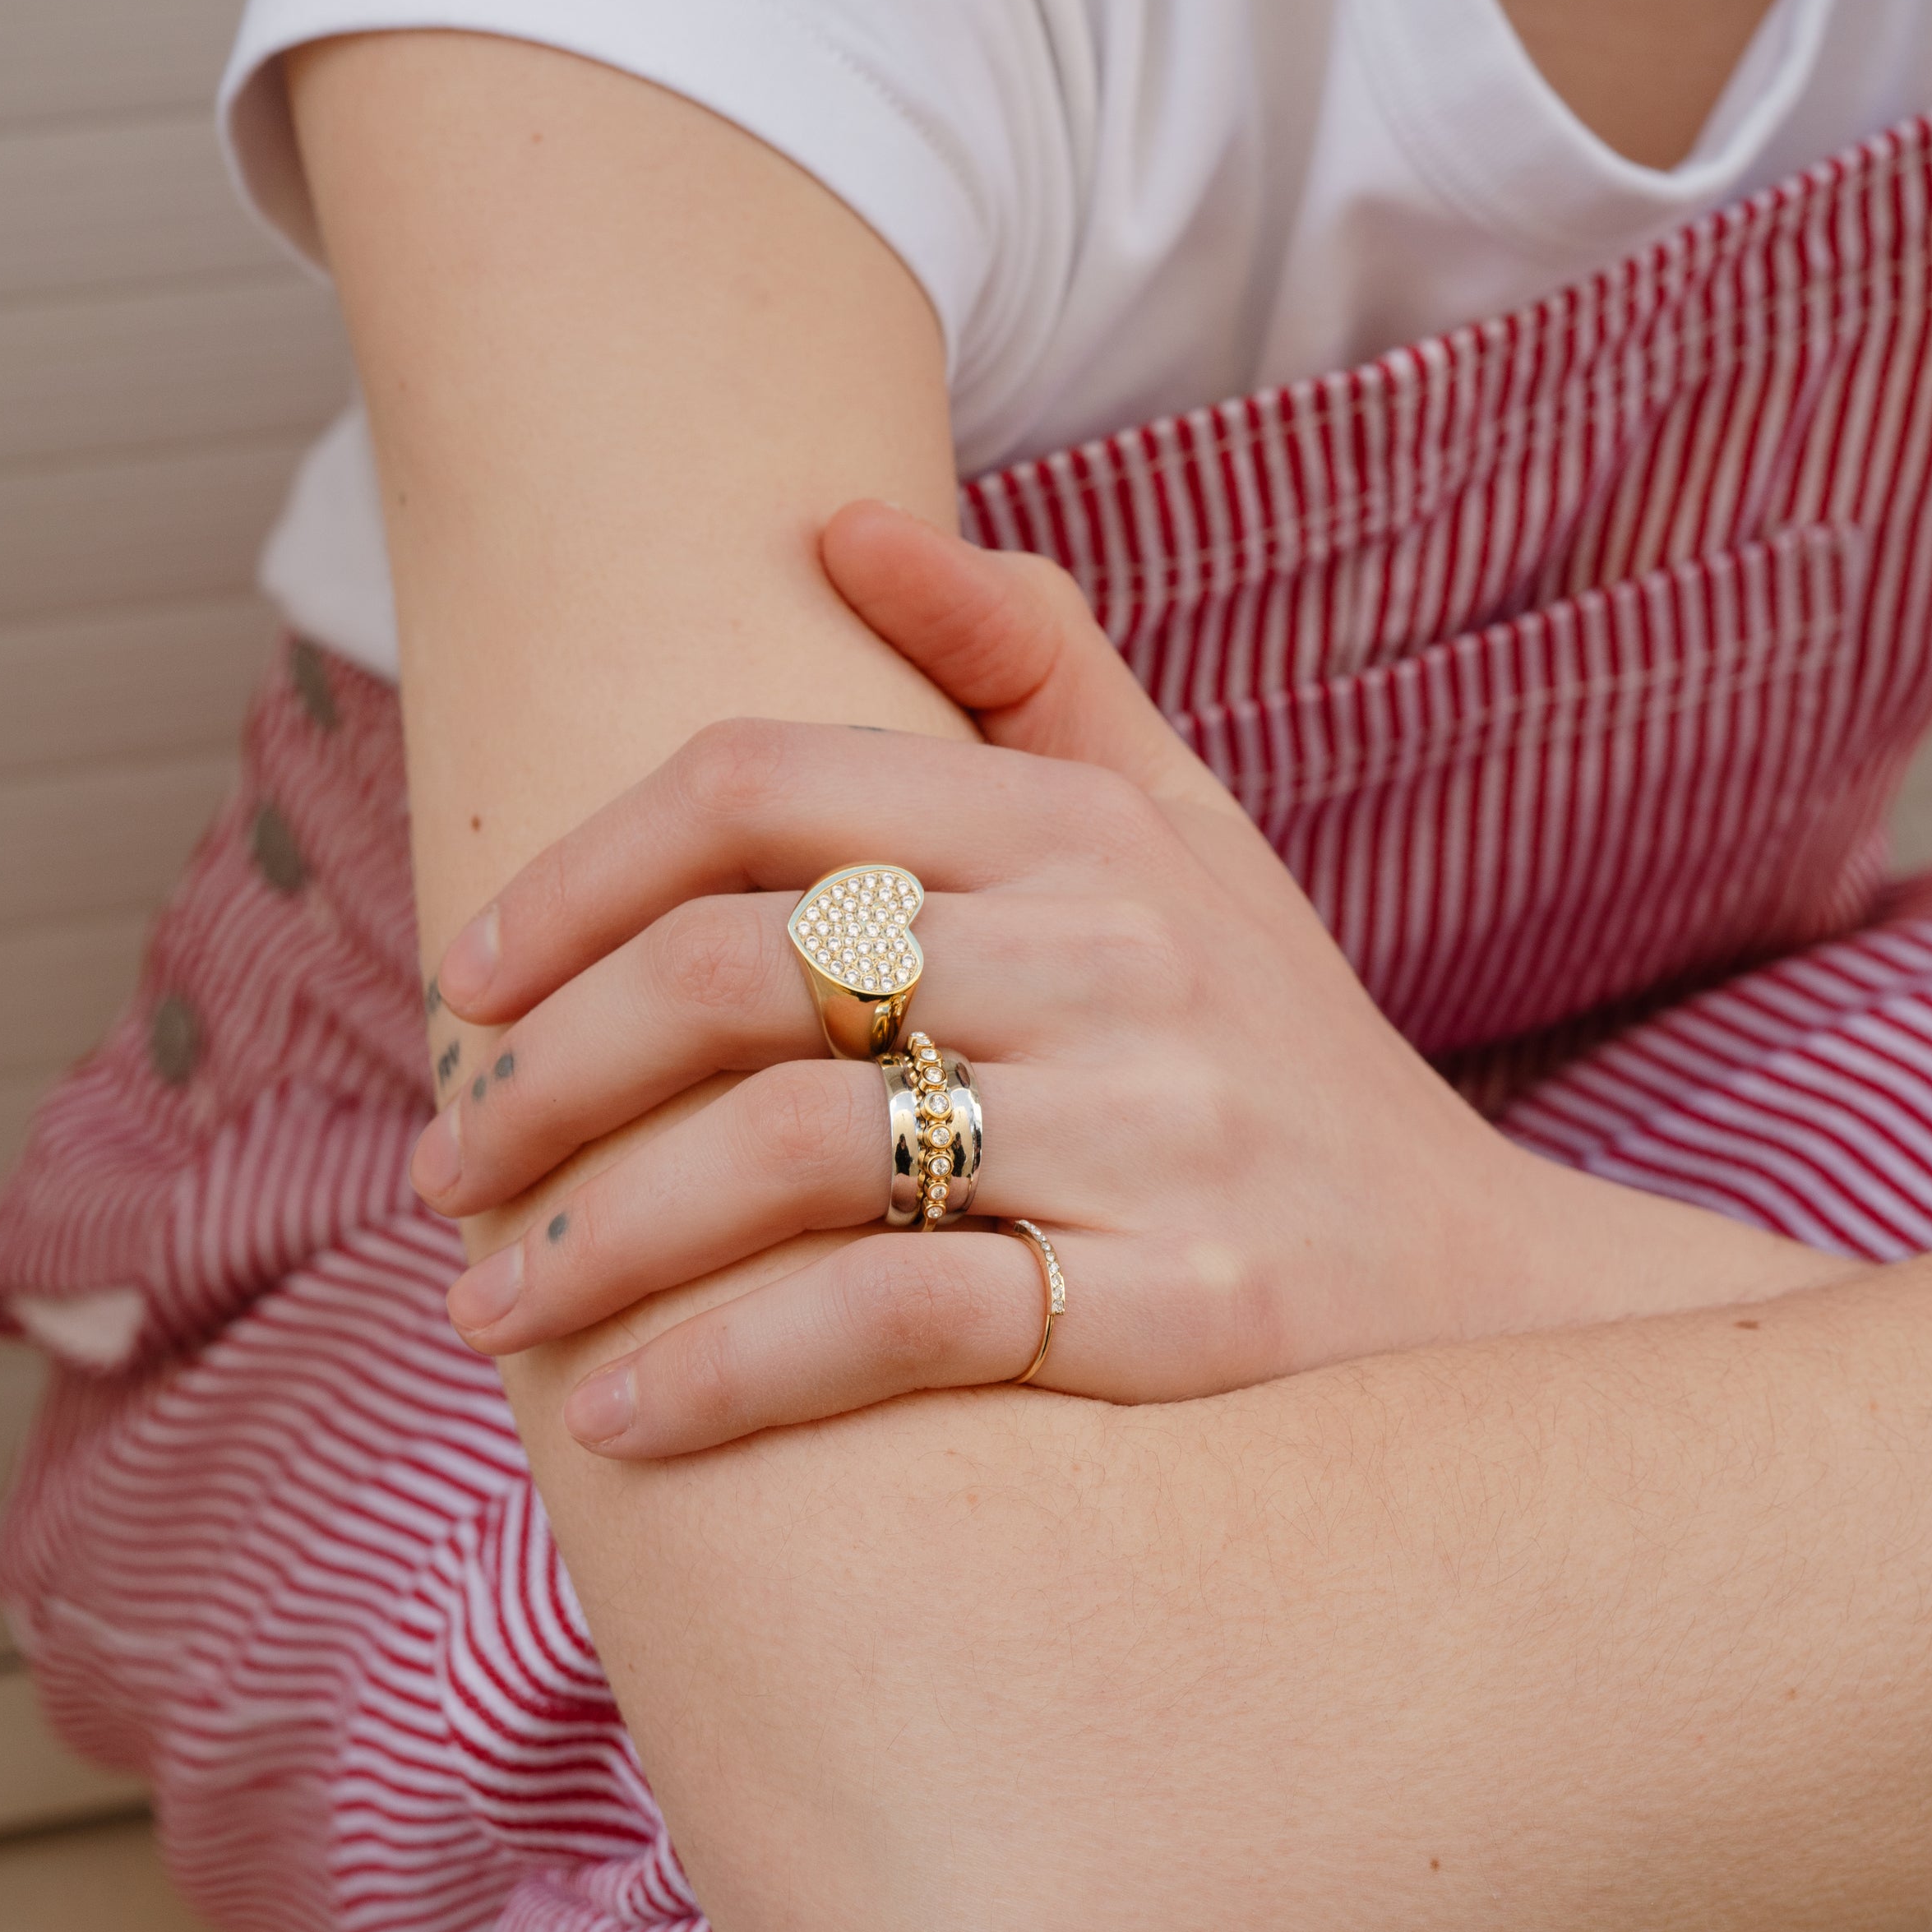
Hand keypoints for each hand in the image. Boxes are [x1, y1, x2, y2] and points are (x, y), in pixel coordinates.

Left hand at [418, 506, 1831, 1453]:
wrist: (1483, 1287)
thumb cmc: (1277, 1051)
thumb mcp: (1184, 828)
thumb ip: (1030, 662)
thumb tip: (845, 516)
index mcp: (1084, 827)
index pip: (766, 782)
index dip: (580, 874)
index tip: (474, 978)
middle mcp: (1112, 956)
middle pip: (741, 971)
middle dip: (549, 1076)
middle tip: (448, 1168)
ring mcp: (1150, 1132)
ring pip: (795, 1149)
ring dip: (600, 1236)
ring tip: (492, 1310)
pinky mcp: (1175, 1307)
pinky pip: (900, 1320)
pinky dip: (731, 1369)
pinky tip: (623, 1414)